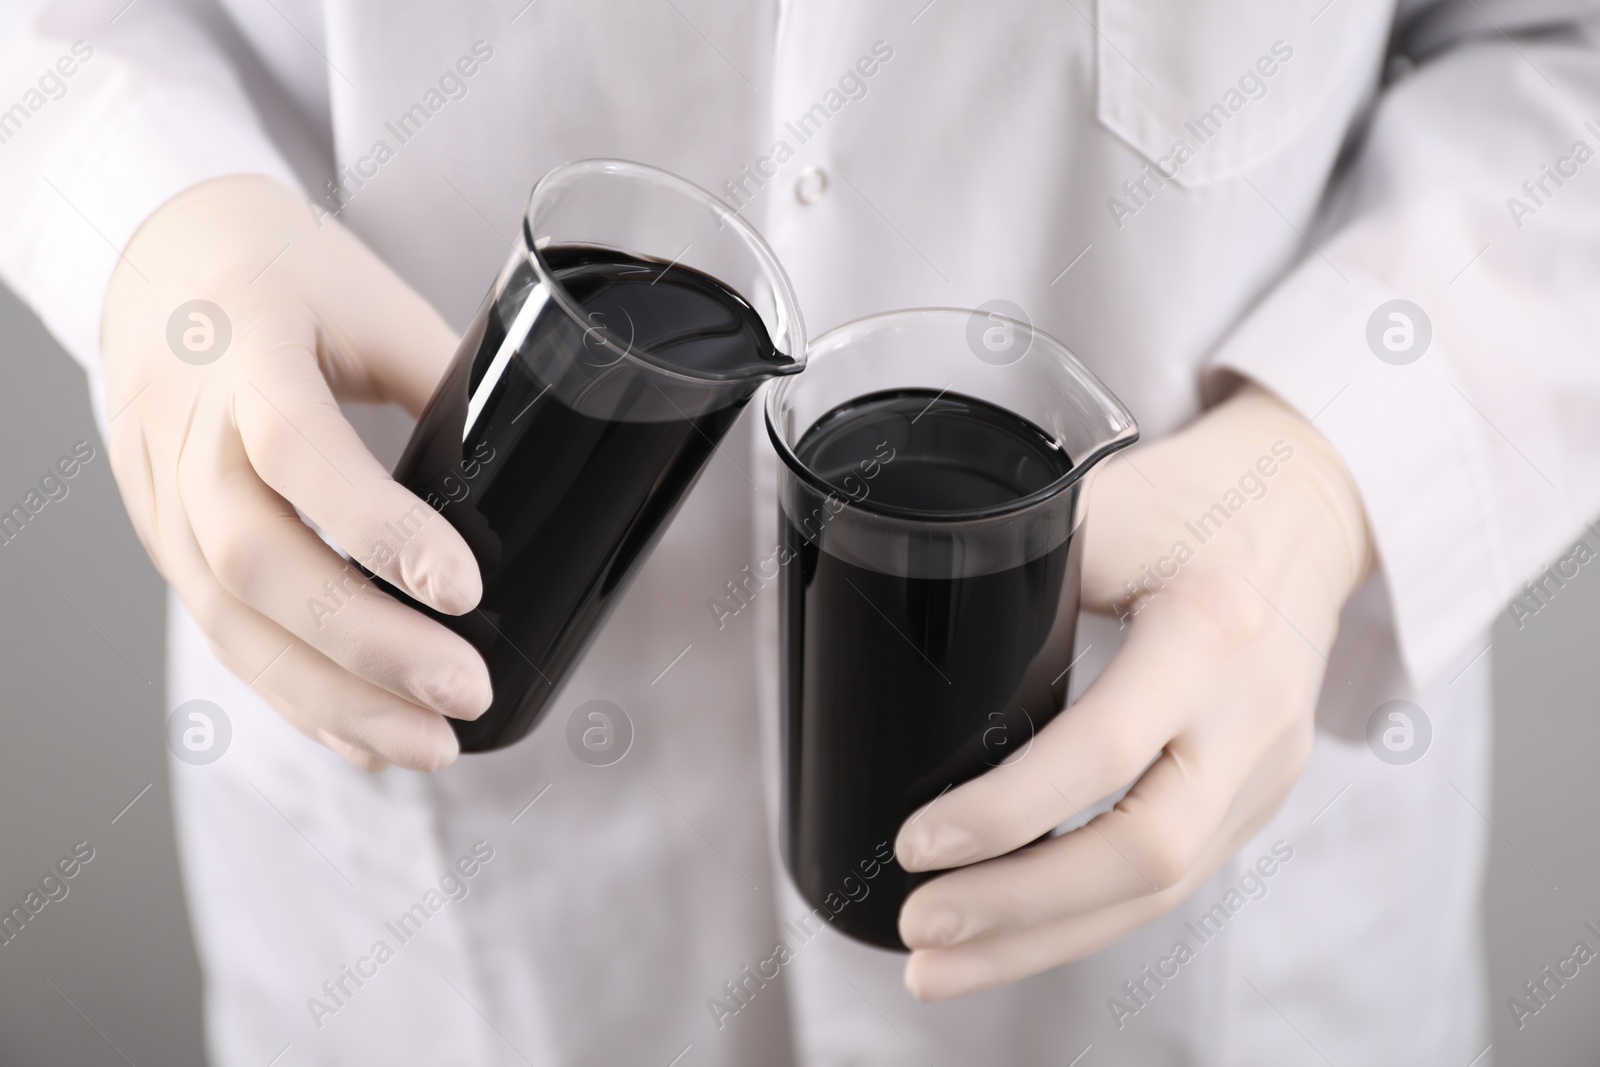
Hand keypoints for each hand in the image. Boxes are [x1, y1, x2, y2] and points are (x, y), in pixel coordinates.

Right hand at [101, 176, 489, 771]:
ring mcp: (165, 499)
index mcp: (245, 354)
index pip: (299, 453)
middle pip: (259, 564)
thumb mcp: (369, 298)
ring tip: (430, 747)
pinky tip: (364, 740)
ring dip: (335, 700)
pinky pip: (224, 636)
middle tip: (467, 693)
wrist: (152, 260)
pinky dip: (297, 698)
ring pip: (232, 623)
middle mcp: (189, 436)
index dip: (379, 528)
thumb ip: (447, 378)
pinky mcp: (167, 544)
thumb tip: (544, 466)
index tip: (467, 586)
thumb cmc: (279, 270)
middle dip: (368, 647)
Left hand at [892, 384, 1370, 998]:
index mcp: (1209, 627)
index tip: (916, 844)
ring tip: (939, 969)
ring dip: (1043, 941)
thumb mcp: (1099, 508)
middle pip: (1145, 854)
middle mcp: (1253, 712)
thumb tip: (906, 648)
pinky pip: (1173, 879)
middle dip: (1020, 910)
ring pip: (1161, 890)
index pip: (1103, 749)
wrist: (1305, 504)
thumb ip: (1018, 573)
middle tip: (917, 929)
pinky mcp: (1259, 795)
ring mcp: (1268, 765)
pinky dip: (1087, 918)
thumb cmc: (1187, 497)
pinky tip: (1015, 939)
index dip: (1003, 812)